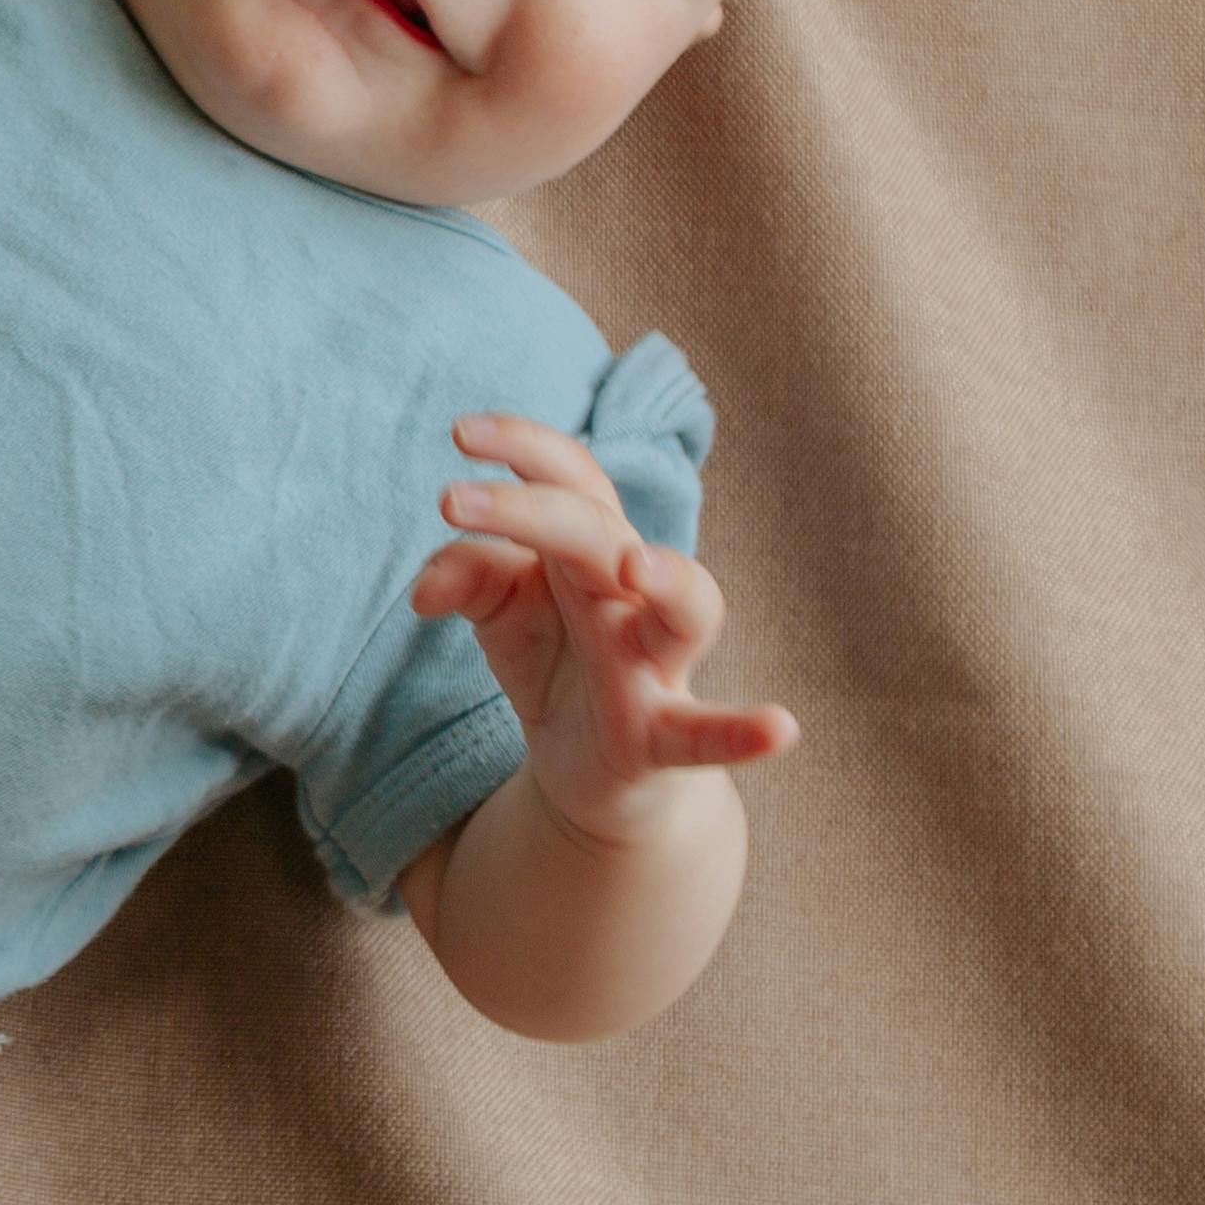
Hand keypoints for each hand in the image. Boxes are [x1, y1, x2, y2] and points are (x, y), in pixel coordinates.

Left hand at [410, 414, 796, 844]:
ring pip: (689, 610)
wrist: (587, 772)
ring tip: (634, 567)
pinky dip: (742, 732)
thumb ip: (467, 579)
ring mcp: (655, 664)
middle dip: (534, 509)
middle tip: (449, 500)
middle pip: (602, 531)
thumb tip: (425, 588)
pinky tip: (780, 728)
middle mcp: (633, 595)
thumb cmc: (553, 665)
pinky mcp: (660, 736)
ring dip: (673, 582)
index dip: (523, 446)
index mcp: (592, 551)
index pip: (572, 478)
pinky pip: (706, 733)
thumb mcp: (500, 615)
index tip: (461, 432)